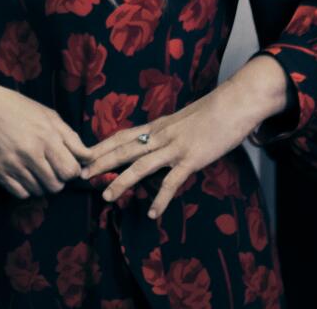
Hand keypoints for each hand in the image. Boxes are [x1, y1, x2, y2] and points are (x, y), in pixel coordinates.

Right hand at [0, 76, 91, 198]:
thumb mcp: (49, 115)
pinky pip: (22, 194)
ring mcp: (12, 164)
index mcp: (46, 137)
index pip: (71, 171)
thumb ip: (71, 138)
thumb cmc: (19, 108)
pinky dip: (27, 188)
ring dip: (42, 184)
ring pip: (40, 192)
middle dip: (58, 179)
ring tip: (37, 168)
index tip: (66, 163)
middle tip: (52, 167)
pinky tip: (25, 174)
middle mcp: (30, 153)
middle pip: (56, 186)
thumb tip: (89, 158)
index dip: (72, 170)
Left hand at [80, 56, 288, 219]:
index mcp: (157, 125)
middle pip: (124, 149)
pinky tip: (152, 213)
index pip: (122, 135)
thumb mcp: (182, 120)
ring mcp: (175, 147)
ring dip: (121, 182)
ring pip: (140, 165)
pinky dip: (160, 198)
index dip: (102, 145)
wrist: (235, 103)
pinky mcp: (192, 158)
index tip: (84, 154)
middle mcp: (160, 135)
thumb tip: (155, 140)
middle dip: (101, 162)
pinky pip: (172, 182)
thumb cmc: (212, 112)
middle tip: (81, 174)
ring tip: (106, 196)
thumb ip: (167, 131)